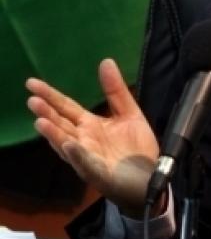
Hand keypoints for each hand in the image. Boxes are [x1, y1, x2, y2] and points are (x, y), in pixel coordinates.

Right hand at [26, 58, 162, 217]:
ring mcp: (88, 158)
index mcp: (90, 125)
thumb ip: (116, 90)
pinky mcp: (99, 173)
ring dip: (54, 134)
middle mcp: (83, 140)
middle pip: (61, 124)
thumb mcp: (130, 114)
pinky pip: (86, 163)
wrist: (151, 177)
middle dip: (47, 113)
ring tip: (41, 122)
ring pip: (67, 144)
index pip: (66, 107)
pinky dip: (78, 155)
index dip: (50, 95)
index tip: (31, 83)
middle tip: (32, 100)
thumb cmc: (136, 148)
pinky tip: (70, 145)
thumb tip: (106, 60)